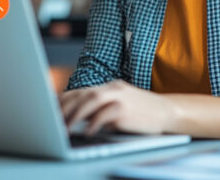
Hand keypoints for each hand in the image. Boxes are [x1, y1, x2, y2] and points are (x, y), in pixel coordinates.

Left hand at [59, 80, 175, 135]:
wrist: (168, 112)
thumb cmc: (141, 113)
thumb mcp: (120, 105)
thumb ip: (101, 108)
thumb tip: (77, 119)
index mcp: (109, 87)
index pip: (81, 91)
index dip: (64, 101)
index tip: (51, 111)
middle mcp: (113, 88)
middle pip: (83, 94)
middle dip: (65, 108)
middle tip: (52, 121)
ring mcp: (120, 97)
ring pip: (92, 100)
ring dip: (76, 115)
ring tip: (65, 128)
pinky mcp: (127, 110)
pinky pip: (106, 114)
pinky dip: (95, 122)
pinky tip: (88, 132)